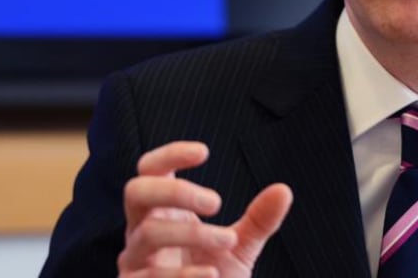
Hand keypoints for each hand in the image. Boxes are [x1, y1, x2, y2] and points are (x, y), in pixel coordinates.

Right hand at [118, 141, 292, 277]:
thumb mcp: (239, 247)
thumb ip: (259, 220)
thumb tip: (283, 190)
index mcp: (162, 211)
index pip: (151, 169)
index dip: (170, 154)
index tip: (204, 152)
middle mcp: (141, 230)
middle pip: (136, 191)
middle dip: (176, 191)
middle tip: (216, 202)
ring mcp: (134, 260)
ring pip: (148, 233)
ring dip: (193, 234)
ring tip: (228, 240)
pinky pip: (151, 275)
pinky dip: (184, 275)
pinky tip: (211, 276)